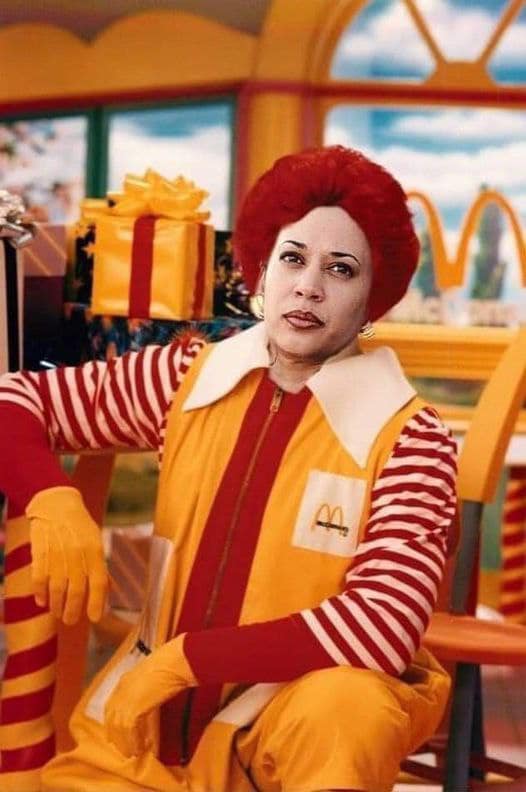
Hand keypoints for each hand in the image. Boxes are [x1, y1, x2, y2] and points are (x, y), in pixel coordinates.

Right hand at [26, 486, 108, 624]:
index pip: (99, 581)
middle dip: (73, 610)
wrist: (56, 503)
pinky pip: (39, 579)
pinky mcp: (40, 551)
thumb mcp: (95, 541)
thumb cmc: (79, 526)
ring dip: (57, 605)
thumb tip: (109, 590)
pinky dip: (40, 593)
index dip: (97, 603)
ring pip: (57, 588)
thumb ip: (100, 566)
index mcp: (95, 550)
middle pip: (77, 589)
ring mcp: (57, 552)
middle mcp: (77, 552)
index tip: (94, 619)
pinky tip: (42, 601)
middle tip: (70, 620)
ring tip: (57, 613)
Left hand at [104, 634, 195, 756]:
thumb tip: (149, 701)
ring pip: (119, 728)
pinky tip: (143, 747)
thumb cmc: (170, 662)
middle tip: (124, 748)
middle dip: (117, 736)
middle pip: (112, 719)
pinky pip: (130, 732)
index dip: (113, 722)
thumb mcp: (152, 674)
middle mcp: (121, 690)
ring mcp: (126, 699)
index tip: (118, 733)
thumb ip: (145, 687)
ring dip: (127, 743)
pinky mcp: (134, 709)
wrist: (175, 662)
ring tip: (134, 752)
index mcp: (124, 680)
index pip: (111, 706)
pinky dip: (136, 742)